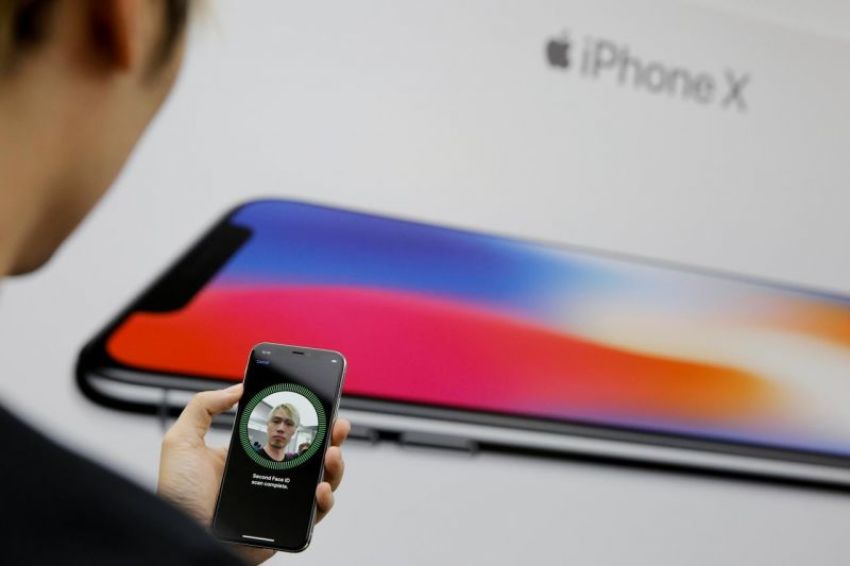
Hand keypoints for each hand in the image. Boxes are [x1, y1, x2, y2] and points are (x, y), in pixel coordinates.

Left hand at [157, 383, 350, 564]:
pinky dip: (325, 500)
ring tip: (331, 454)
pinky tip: (320, 489)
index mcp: (249, 456)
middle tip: (337, 425)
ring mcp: (279, 501)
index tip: (319, 403)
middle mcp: (268, 477)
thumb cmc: (177, 498)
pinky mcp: (285, 526)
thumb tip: (236, 387)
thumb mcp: (182, 441)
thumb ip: (203, 407)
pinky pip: (315, 514)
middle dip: (330, 437)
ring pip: (321, 481)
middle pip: (311, 454)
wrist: (181, 539)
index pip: (287, 433)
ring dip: (334, 465)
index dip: (307, 419)